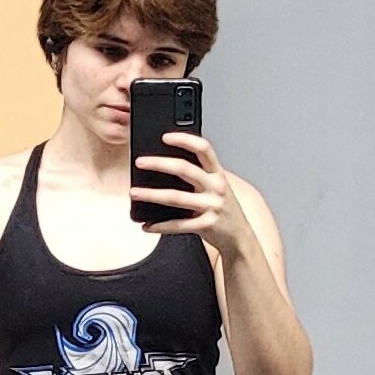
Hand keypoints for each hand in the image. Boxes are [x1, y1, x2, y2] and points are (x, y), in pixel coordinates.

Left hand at [129, 133, 251, 257]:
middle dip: (159, 163)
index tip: (165, 137)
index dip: (184, 139)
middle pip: (184, 169)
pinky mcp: (206, 226)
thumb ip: (200, 175)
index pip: (203, 148)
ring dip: (151, 195)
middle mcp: (216, 187)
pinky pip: (178, 225)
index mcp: (218, 173)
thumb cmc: (224, 210)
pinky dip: (160, 225)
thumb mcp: (217, 187)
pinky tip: (146, 225)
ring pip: (175, 197)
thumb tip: (167, 164)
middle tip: (140, 162)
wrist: (240, 237)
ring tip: (134, 192)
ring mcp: (212, 206)